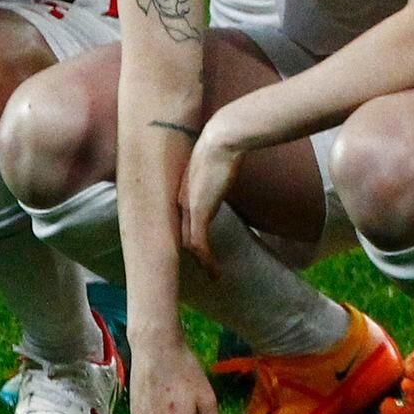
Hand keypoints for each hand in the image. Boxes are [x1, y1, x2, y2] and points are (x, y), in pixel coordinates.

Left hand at [180, 106, 258, 258]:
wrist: (223, 139)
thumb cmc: (226, 142)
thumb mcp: (221, 161)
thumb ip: (220, 171)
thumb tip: (230, 168)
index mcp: (187, 189)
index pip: (184, 220)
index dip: (191, 235)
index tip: (202, 247)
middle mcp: (183, 201)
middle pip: (183, 234)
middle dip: (194, 252)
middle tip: (206, 267)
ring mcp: (188, 207)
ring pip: (190, 243)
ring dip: (202, 261)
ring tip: (214, 274)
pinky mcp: (198, 212)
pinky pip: (199, 243)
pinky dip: (206, 259)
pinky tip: (215, 270)